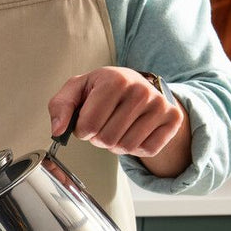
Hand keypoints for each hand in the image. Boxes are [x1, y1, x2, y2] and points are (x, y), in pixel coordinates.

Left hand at [48, 66, 190, 176]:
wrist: (138, 85)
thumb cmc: (102, 89)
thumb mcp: (76, 90)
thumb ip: (60, 107)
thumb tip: (58, 130)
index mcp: (114, 80)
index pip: (88, 126)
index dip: (82, 130)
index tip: (88, 119)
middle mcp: (140, 90)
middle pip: (106, 139)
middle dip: (99, 138)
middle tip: (104, 123)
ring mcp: (159, 104)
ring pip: (126, 147)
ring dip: (116, 145)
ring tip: (118, 127)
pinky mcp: (172, 119)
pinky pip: (147, 150)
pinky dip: (135, 148)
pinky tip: (134, 131)